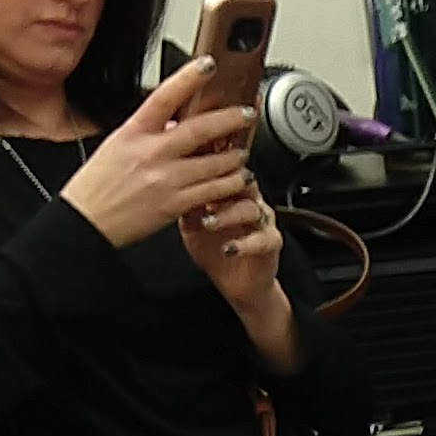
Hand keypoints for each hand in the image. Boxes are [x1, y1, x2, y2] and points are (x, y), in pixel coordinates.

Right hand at [59, 59, 265, 250]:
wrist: (87, 221)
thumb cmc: (97, 184)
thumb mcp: (116, 145)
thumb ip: (147, 132)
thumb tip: (173, 121)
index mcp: (133, 132)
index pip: (164, 96)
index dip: (188, 78)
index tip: (208, 64)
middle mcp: (151, 153)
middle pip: (199, 130)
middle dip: (229, 119)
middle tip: (247, 113)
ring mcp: (166, 180)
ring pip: (214, 163)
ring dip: (235, 156)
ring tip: (243, 151)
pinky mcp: (175, 205)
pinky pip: (213, 192)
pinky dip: (231, 184)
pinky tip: (240, 179)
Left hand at [177, 165, 302, 369]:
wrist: (239, 284)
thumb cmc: (215, 249)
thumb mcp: (190, 220)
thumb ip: (183, 197)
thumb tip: (163, 175)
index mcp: (228, 189)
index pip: (219, 164)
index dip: (208, 157)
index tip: (189, 152)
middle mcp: (248, 199)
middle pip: (241, 178)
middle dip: (223, 178)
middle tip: (204, 178)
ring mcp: (261, 220)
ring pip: (250, 207)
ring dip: (228, 214)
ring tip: (209, 222)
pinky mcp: (271, 243)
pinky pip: (264, 239)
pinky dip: (246, 243)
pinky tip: (229, 248)